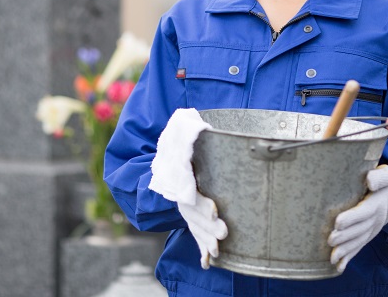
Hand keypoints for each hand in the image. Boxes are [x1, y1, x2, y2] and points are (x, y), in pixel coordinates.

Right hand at [148, 108, 225, 269]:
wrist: (162, 156)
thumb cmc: (177, 140)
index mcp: (178, 173)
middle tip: (224, 233)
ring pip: (193, 226)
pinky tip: (208, 262)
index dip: (201, 202)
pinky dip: (200, 248)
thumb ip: (190, 129)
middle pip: (192, 213)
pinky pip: (194, 234)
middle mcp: (178, 192)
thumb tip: (204, 127)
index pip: (189, 191)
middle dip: (207, 226)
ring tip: (218, 251)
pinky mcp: (190, 215)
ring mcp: (182, 206)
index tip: (215, 210)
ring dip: (204, 240)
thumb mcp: (180, 129)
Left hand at [328, 165, 387, 272]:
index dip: (352, 218)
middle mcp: (376, 219)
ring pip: (359, 241)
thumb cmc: (383, 180)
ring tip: (332, 258)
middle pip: (360, 230)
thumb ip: (379, 176)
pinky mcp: (367, 235)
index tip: (337, 223)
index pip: (364, 212)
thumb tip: (370, 180)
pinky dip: (349, 257)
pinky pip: (359, 247)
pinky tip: (338, 267)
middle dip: (345, 237)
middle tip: (330, 240)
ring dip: (345, 250)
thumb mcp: (387, 174)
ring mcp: (372, 229)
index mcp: (378, 203)